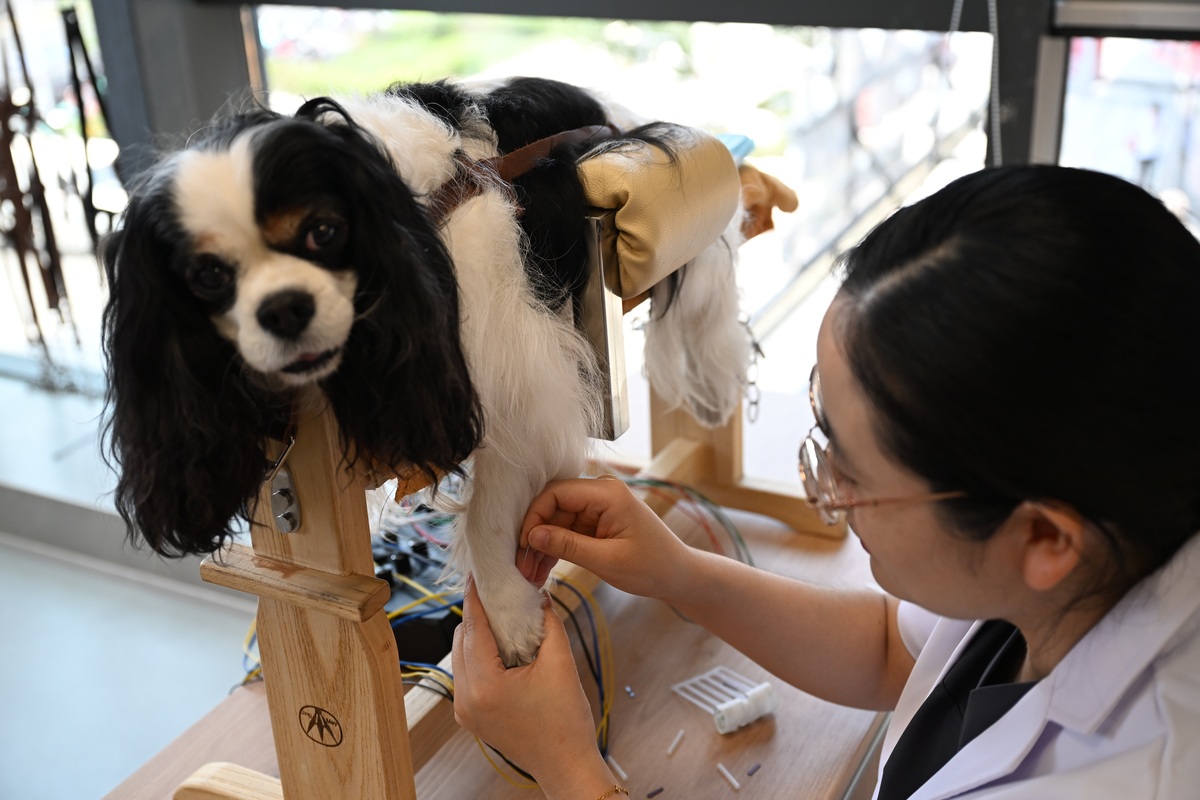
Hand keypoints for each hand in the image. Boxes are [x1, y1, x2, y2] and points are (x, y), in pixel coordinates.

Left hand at [451, 578, 614, 797]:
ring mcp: (465, 710)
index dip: (476, 598)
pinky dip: (479, 657)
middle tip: (497, 594)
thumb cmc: (565, 721)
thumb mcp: (560, 664)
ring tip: (501, 619)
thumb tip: (540, 595)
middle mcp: (466, 698)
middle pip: (462, 640)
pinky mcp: (470, 717)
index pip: (474, 628)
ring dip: (477, 636)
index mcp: (485, 685)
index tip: (479, 575)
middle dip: (478, 616)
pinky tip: (500, 647)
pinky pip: (467, 675)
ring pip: (462, 657)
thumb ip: (549, 623)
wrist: (566, 764)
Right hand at [517, 476, 693, 601]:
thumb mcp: (607, 560)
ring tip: (528, 574)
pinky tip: (541, 570)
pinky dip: (554, 549)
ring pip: (556, 521)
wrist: (678, 576)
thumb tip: (532, 535)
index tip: (523, 544)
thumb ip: (568, 545)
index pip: (556, 493)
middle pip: (552, 506)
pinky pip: (567, 531)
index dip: (534, 517)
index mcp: (608, 493)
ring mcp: (598, 507)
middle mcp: (601, 493)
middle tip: (521, 565)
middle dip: (534, 535)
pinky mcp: (596, 522)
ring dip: (542, 546)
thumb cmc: (653, 566)